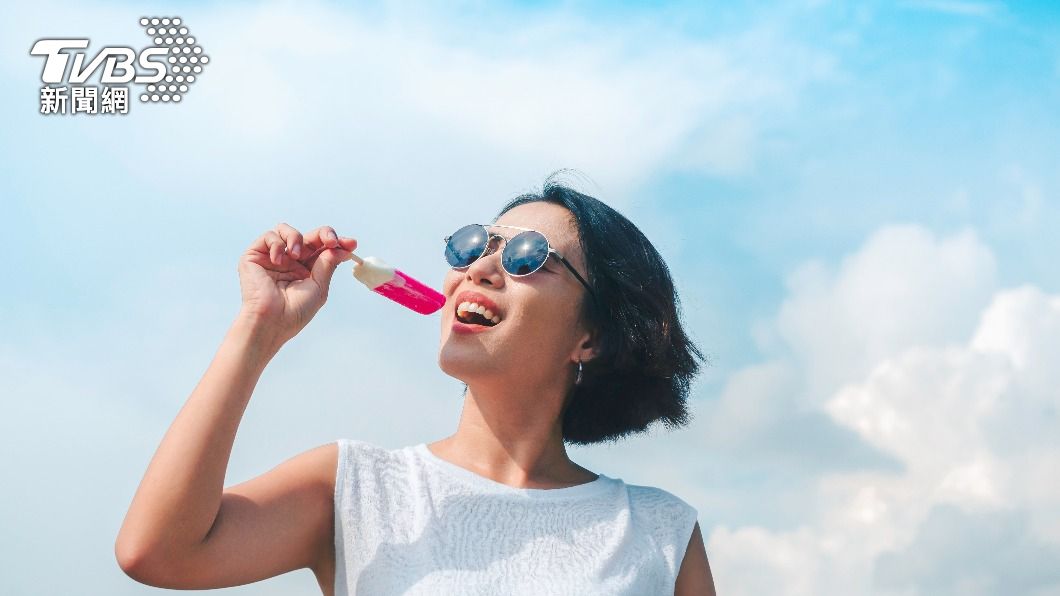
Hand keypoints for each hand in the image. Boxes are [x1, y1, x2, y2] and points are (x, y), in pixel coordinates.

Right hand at [237, 223, 357, 344]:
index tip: (351, 244)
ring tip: (297, 255)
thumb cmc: (295, 311)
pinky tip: (279, 260)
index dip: (337, 243)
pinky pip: (269, 237)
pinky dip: (277, 244)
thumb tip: (342, 248)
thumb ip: (327, 264)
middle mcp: (290, 261)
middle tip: (332, 241)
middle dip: (324, 234)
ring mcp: (273, 257)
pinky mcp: (255, 256)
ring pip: (287, 230)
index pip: (323, 249)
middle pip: (309, 237)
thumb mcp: (319, 287)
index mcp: (306, 270)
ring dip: (297, 237)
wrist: (272, 321)